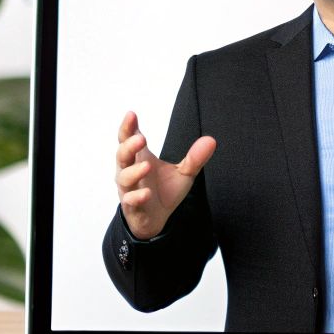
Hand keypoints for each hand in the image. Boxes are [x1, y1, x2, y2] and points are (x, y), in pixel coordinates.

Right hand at [114, 110, 215, 239]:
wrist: (156, 219)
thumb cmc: (164, 190)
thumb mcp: (183, 173)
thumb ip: (195, 158)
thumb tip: (211, 140)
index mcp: (139, 157)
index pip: (127, 139)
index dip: (127, 127)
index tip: (131, 114)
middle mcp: (130, 171)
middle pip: (122, 155)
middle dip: (129, 146)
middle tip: (141, 138)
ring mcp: (129, 189)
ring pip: (124, 178)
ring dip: (134, 171)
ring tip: (147, 166)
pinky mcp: (132, 206)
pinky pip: (130, 200)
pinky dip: (137, 196)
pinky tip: (146, 193)